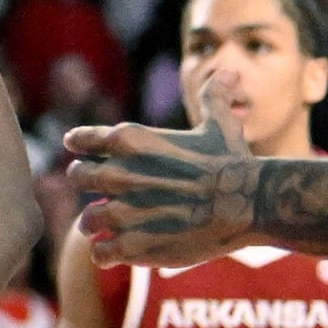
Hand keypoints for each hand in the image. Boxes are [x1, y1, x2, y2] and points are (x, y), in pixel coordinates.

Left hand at [64, 96, 260, 266]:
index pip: (80, 139)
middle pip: (78, 178)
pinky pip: (100, 253)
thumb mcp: (221, 124)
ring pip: (87, 220)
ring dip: (96, 224)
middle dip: (88, 186)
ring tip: (107, 228)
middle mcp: (118, 174)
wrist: (250, 202)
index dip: (81, 147)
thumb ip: (215, 97)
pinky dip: (106, 254)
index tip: (84, 154)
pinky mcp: (133, 244)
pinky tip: (118, 252)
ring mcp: (123, 211)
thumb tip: (228, 73)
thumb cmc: (234, 162)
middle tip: (103, 194)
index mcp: (128, 140)